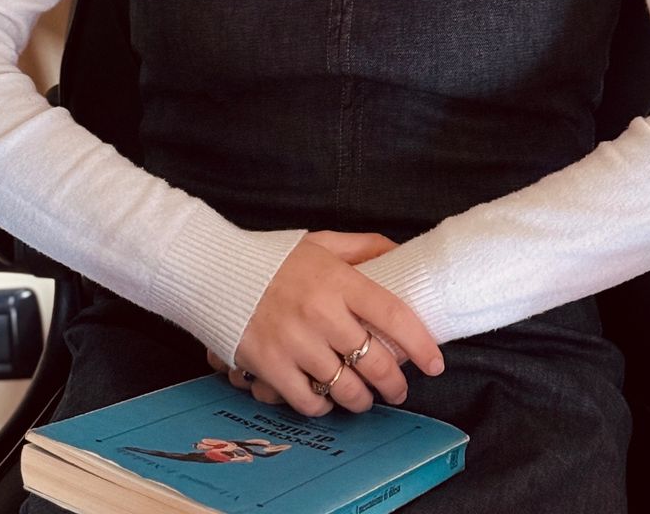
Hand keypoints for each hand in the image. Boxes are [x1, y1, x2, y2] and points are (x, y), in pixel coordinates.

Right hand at [221, 231, 441, 416]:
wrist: (214, 271)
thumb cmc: (272, 259)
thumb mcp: (321, 242)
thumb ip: (362, 247)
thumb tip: (399, 252)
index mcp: (338, 281)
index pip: (393, 315)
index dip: (421, 344)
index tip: (435, 363)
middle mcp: (321, 313)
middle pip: (374, 361)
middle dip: (395, 383)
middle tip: (399, 389)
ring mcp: (295, 343)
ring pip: (346, 388)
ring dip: (362, 400)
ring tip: (365, 399)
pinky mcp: (271, 366)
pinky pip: (309, 401)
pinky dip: (324, 406)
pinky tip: (328, 400)